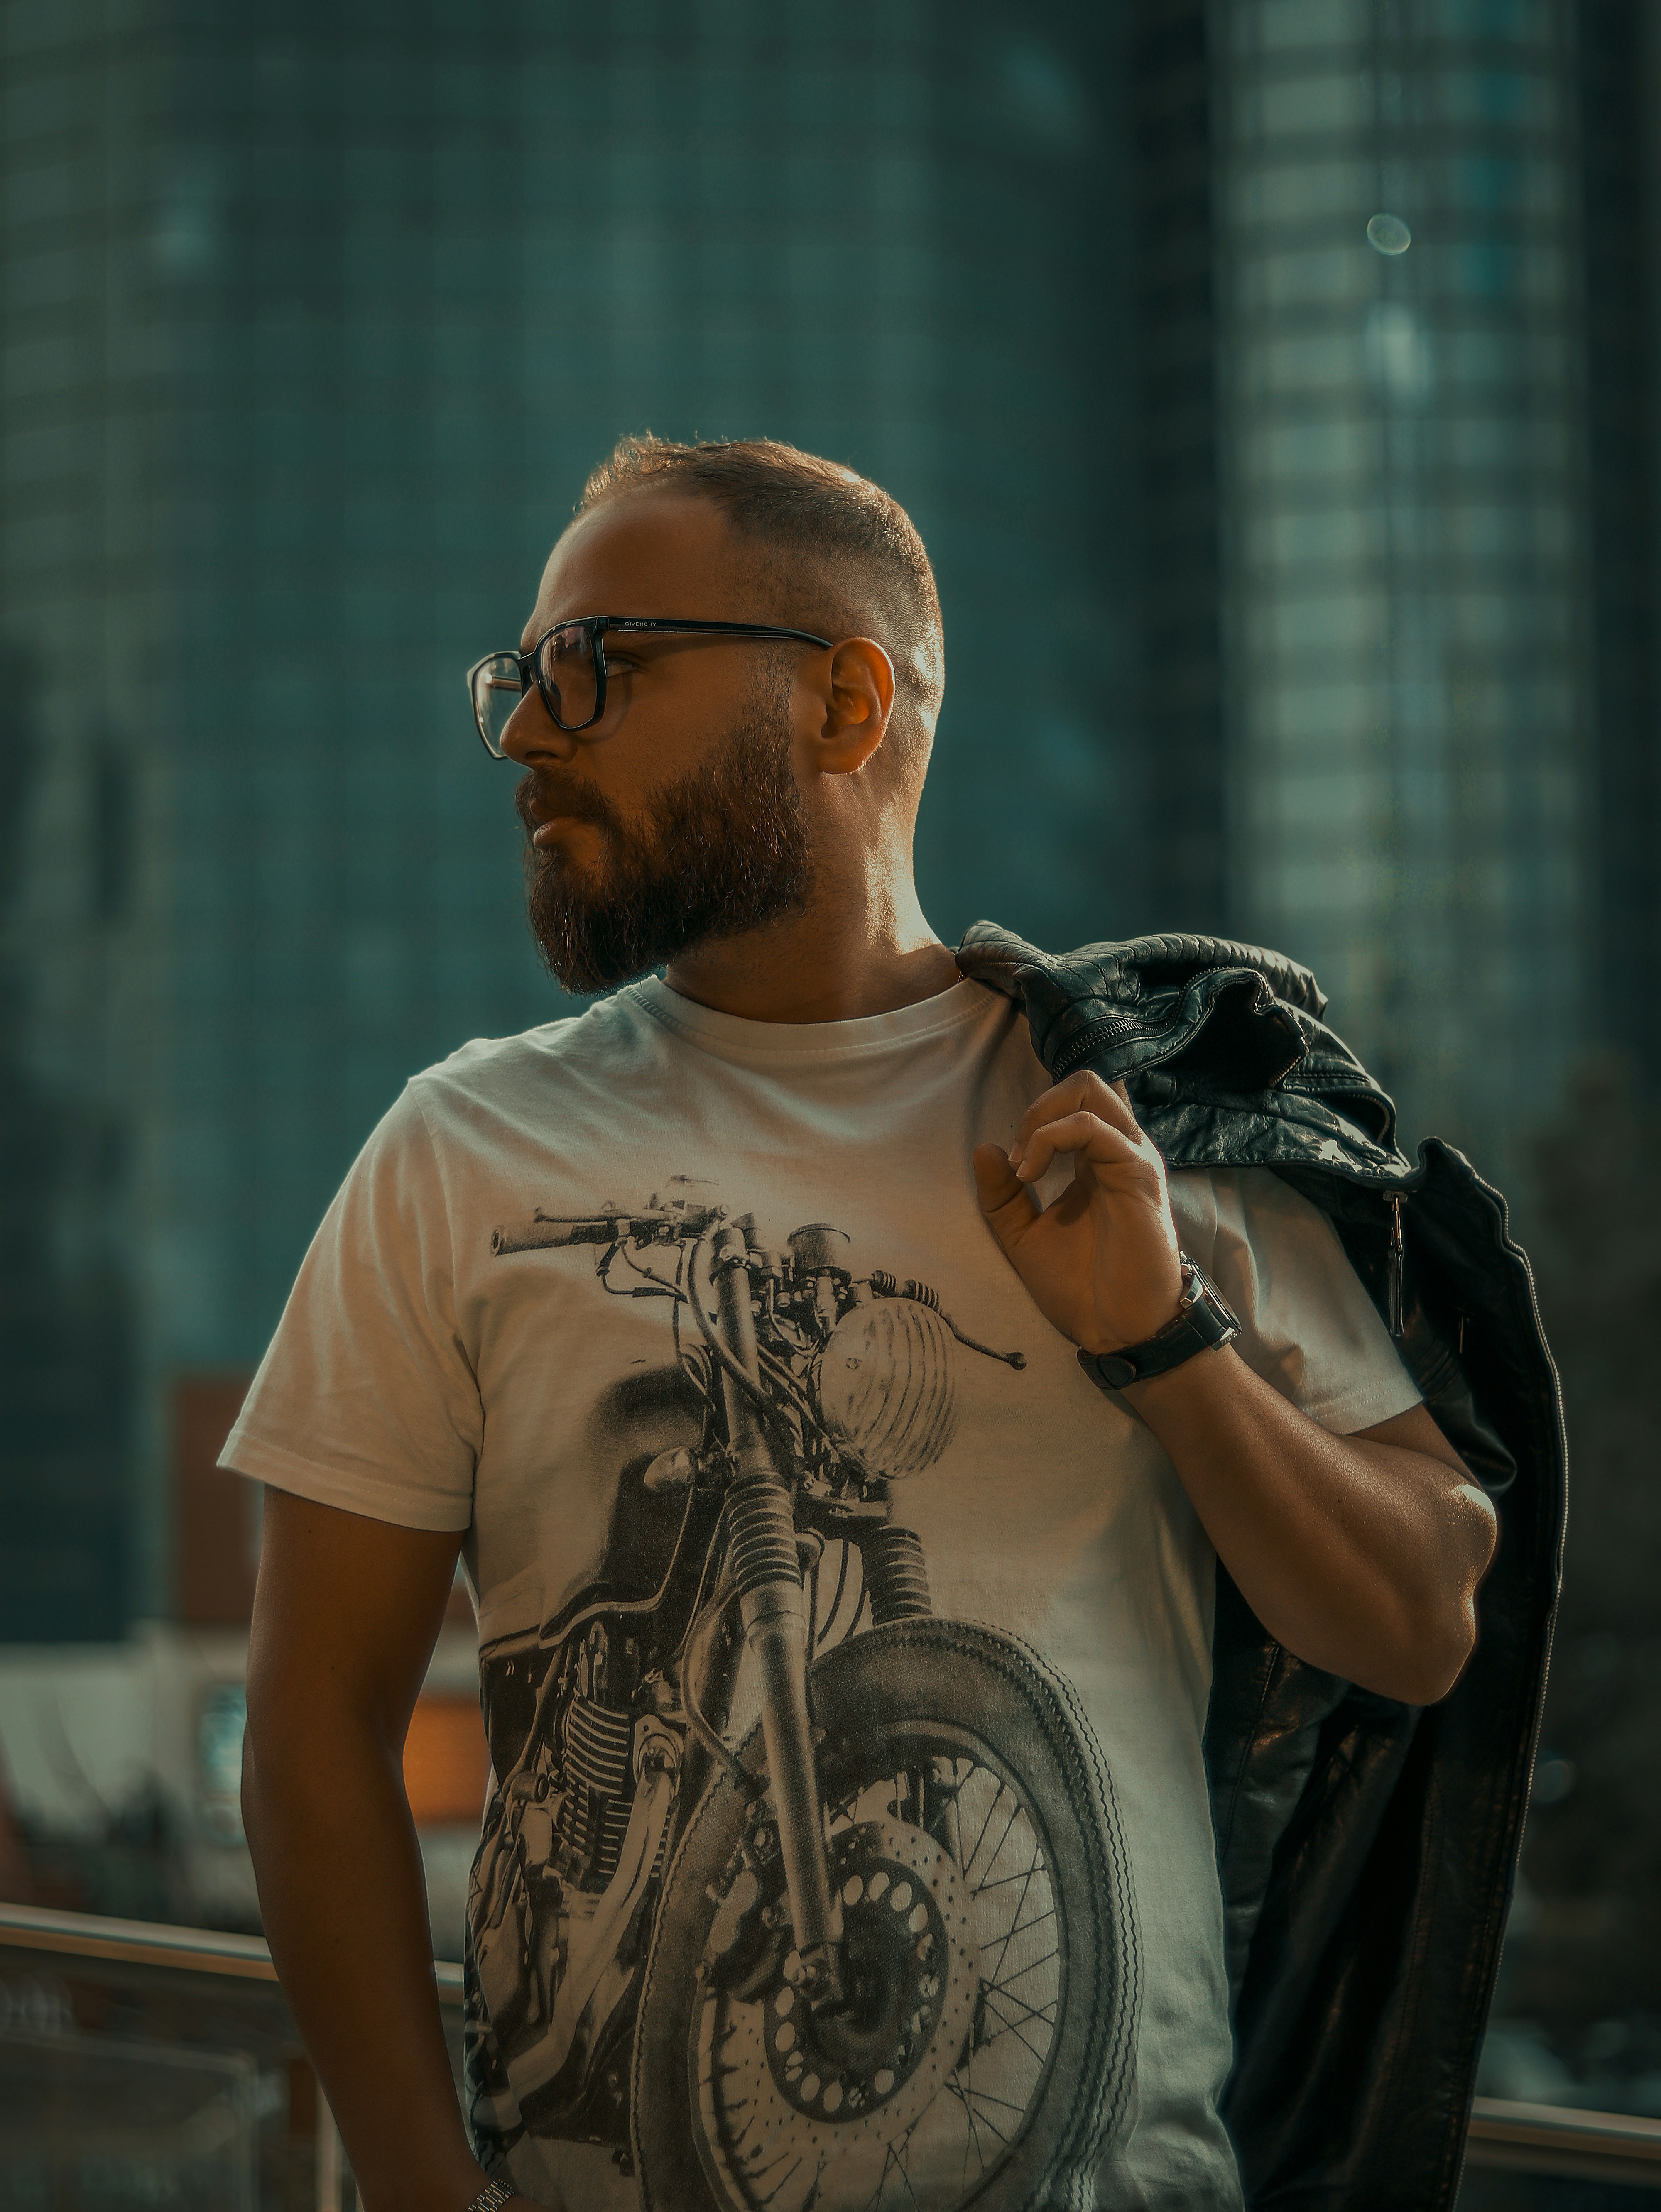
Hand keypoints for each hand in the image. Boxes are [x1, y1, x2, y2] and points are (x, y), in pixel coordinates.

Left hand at [972, 1072, 1184, 1354]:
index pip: (1071, 1104)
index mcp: (1096, 1161)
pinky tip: (1032, 1175)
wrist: (1117, 1330)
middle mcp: (1118, 1151)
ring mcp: (1131, 1159)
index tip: (1011, 1169)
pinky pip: (1093, 1128)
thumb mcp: (1023, 1236)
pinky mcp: (1139, 1174)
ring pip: (1089, 1091)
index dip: (1032, 1121)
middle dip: (1038, 1107)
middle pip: (1084, 1084)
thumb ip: (1002, 1196)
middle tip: (1019, 1157)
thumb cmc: (1080, 1287)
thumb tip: (983, 1148)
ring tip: (1024, 1167)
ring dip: (1041, 1119)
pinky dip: (1051, 1139)